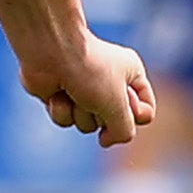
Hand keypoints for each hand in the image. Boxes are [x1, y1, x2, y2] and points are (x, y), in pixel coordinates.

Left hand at [26, 34, 153, 147]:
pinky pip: (66, 120)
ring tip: (73, 92)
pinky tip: (56, 93)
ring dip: (79, 114)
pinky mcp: (61, 96)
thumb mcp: (118, 105)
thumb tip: (106, 141)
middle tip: (94, 93)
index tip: (123, 103)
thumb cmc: (89, 70)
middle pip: (113, 123)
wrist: (49, 50)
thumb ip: (124, 131)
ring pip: (88, 125)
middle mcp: (109, 83)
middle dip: (101, 114)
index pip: (144, 113)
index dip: (135, 116)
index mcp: (131, 75)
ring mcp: (84, 91)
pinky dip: (61, 110)